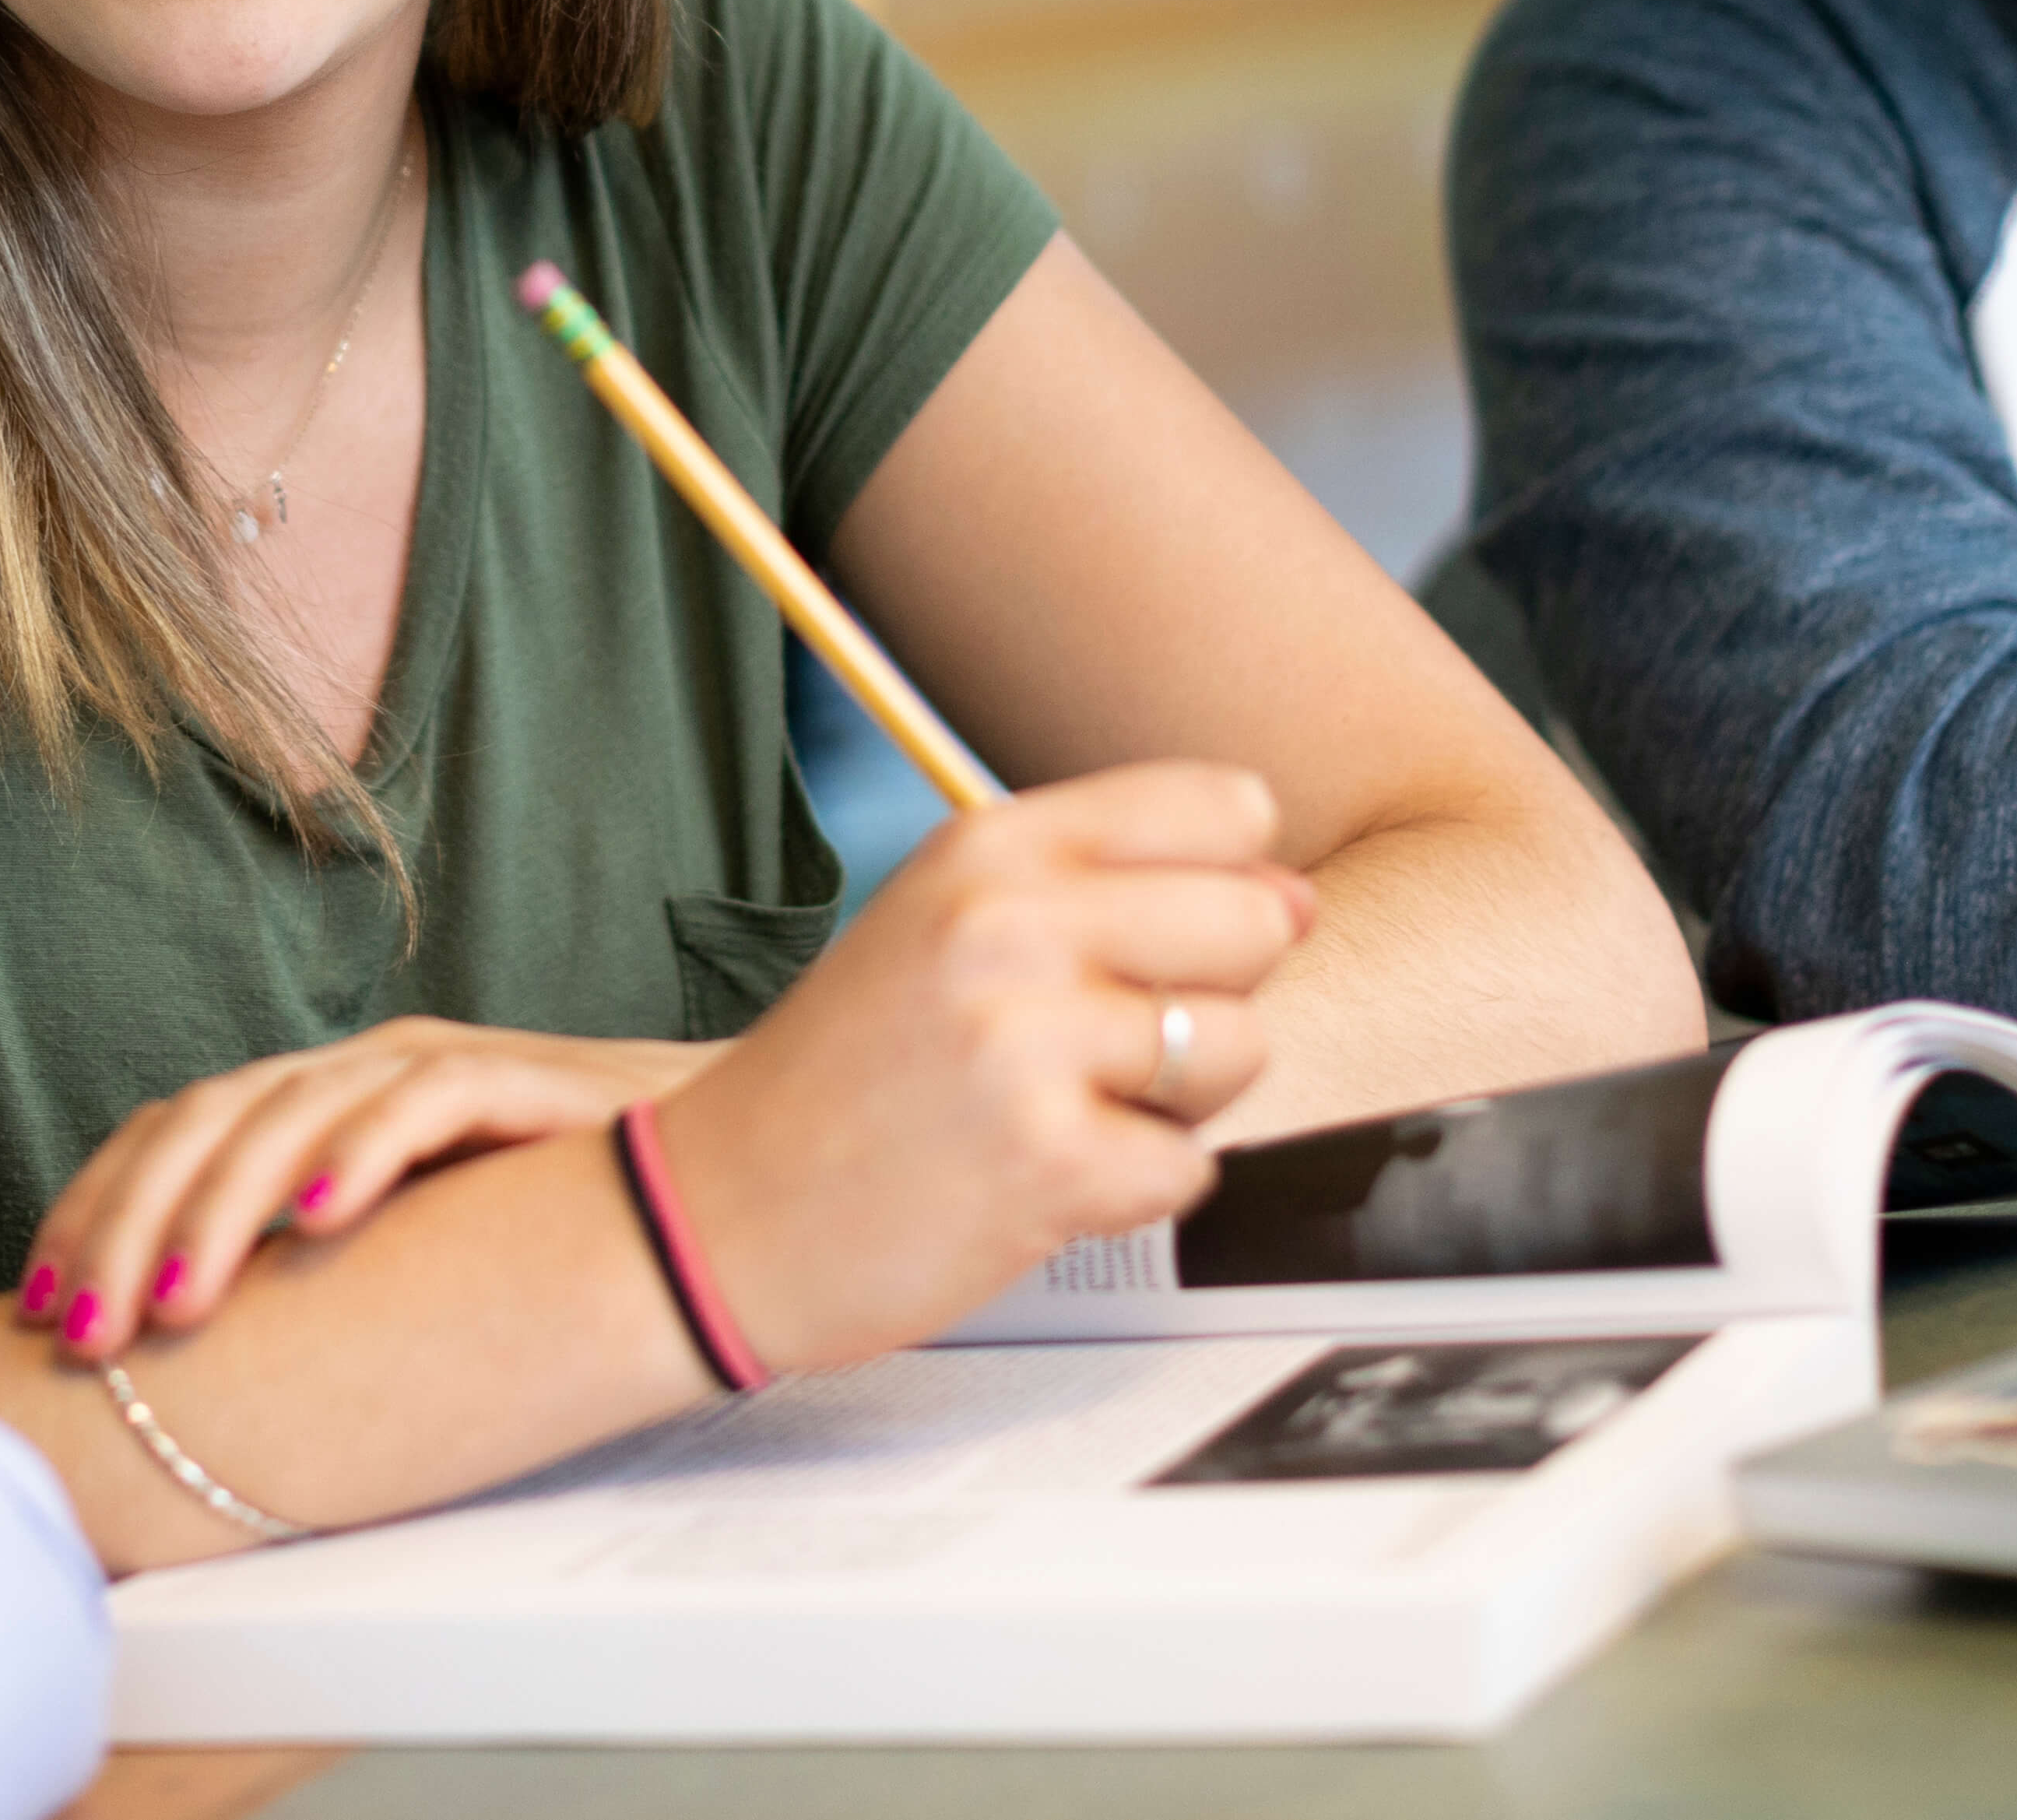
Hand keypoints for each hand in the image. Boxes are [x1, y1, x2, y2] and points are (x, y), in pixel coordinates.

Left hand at [29, 1020, 717, 1359]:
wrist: (713, 1180)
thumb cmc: (543, 1229)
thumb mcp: (390, 1254)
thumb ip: (300, 1273)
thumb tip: (173, 1357)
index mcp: (309, 1103)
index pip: (163, 1134)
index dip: (86, 1213)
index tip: (39, 1313)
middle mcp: (353, 1071)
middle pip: (200, 1122)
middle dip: (123, 1227)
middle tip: (87, 1335)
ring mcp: (429, 1067)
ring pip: (286, 1112)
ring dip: (216, 1209)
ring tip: (172, 1301)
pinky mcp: (514, 1082)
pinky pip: (418, 1102)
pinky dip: (359, 1153)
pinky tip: (317, 1222)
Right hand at [650, 761, 1315, 1374]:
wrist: (721, 1210)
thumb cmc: (849, 1073)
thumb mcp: (949, 923)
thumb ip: (1114, 891)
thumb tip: (1296, 895)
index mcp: (988, 846)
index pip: (1221, 807)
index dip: (1226, 881)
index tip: (1170, 934)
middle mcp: (1008, 924)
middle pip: (1255, 924)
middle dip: (1211, 996)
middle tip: (1108, 1043)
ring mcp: (1027, 1043)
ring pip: (1239, 1049)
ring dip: (1176, 1101)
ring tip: (1066, 1109)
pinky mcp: (1048, 1162)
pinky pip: (1190, 1167)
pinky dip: (1131, 1188)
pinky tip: (1042, 1177)